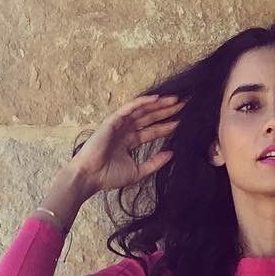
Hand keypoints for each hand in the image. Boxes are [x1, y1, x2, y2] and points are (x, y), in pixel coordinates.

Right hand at [69, 93, 184, 193]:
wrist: (90, 177)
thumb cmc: (109, 177)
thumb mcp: (137, 172)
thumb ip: (154, 163)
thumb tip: (172, 154)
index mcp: (130, 141)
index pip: (152, 131)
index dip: (167, 126)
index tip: (183, 121)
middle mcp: (126, 130)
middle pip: (150, 118)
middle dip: (166, 111)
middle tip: (184, 105)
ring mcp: (119, 124)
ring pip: (142, 110)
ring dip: (158, 104)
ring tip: (175, 99)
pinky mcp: (113, 120)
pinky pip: (129, 108)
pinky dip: (142, 102)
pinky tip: (156, 98)